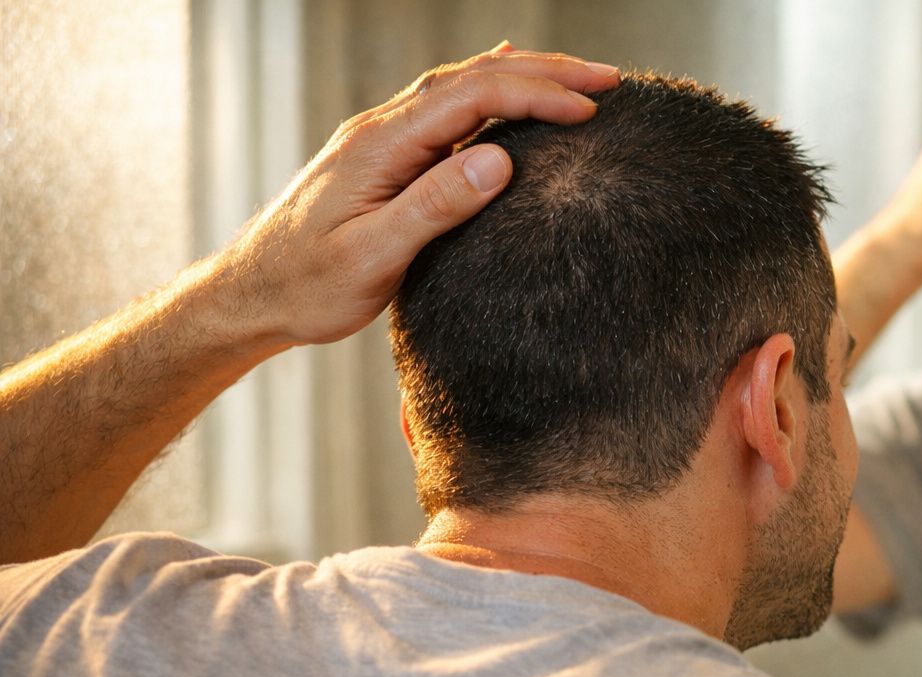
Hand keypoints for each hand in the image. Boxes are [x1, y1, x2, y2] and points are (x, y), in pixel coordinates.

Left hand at [215, 44, 619, 350]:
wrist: (248, 296)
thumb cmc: (306, 286)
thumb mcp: (372, 257)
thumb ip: (433, 206)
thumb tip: (499, 158)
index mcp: (382, 146)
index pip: (472, 98)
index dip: (535, 95)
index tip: (589, 109)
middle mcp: (381, 130)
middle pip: (472, 79)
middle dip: (544, 72)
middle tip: (609, 79)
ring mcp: (381, 141)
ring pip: (460, 88)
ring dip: (522, 78)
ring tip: (577, 80)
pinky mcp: (383, 159)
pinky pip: (444, 109)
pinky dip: (487, 90)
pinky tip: (503, 77)